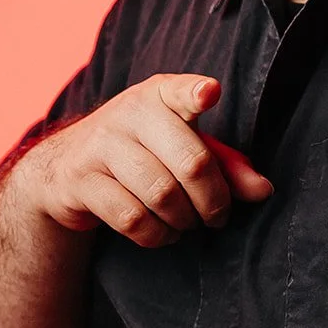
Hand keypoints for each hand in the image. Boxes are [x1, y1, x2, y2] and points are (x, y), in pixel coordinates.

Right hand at [11, 74, 271, 246]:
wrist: (64, 167)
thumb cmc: (142, 151)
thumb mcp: (182, 146)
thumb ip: (224, 163)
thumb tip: (262, 190)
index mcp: (159, 96)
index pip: (181, 91)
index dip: (196, 93)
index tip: (210, 93)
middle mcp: (128, 113)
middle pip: (190, 163)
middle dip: (213, 200)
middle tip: (217, 216)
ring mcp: (100, 146)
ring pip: (161, 195)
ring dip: (184, 221)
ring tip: (188, 224)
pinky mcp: (80, 181)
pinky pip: (132, 218)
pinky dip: (157, 235)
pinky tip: (163, 233)